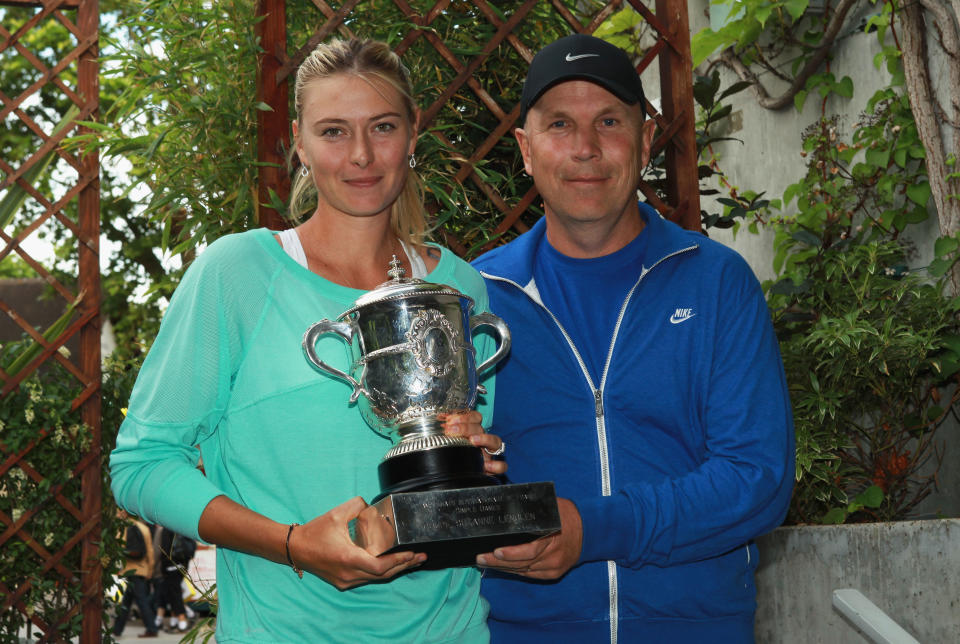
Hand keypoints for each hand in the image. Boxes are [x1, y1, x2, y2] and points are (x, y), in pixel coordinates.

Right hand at [289, 496, 424, 589]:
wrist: (295, 549)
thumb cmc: (315, 532)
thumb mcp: (336, 514)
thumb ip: (357, 505)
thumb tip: (372, 504)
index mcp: (348, 558)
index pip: (380, 566)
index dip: (399, 561)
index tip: (413, 553)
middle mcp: (348, 574)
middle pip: (383, 575)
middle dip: (404, 566)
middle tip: (421, 557)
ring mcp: (346, 581)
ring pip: (376, 579)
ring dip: (395, 570)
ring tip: (412, 561)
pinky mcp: (343, 582)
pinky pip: (368, 578)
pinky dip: (382, 572)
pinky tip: (392, 564)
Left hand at [441, 410, 506, 475]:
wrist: (460, 477)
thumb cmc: (455, 456)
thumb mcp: (449, 442)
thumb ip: (446, 431)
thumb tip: (439, 418)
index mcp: (472, 432)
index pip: (475, 417)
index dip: (464, 416)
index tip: (450, 420)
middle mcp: (482, 440)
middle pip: (480, 427)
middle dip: (465, 426)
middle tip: (451, 430)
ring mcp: (489, 453)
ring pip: (496, 441)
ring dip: (485, 438)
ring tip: (473, 440)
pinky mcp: (493, 468)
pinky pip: (501, 465)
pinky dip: (497, 464)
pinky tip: (486, 465)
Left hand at [475, 498, 581, 578]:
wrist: (589, 531)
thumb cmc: (567, 515)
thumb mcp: (551, 506)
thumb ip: (533, 508)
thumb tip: (509, 501)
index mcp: (553, 537)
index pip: (530, 550)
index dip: (512, 553)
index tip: (496, 551)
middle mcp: (553, 556)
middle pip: (522, 563)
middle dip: (499, 562)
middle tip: (480, 558)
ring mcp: (553, 567)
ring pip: (524, 571)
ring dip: (503, 568)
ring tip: (485, 562)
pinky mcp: (552, 573)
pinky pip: (530, 575)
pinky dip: (515, 571)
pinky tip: (502, 567)